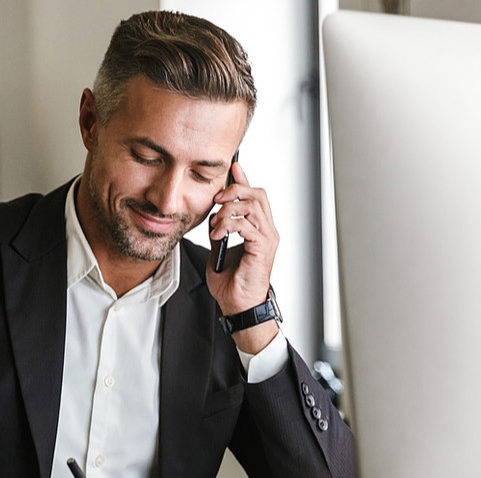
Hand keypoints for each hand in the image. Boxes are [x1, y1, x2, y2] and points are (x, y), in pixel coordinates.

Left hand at [207, 161, 279, 352]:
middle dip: (235, 190)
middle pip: (257, 194)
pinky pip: (246, 225)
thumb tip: (214, 215)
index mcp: (259, 230)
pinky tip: (218, 235)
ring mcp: (267, 239)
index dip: (244, 180)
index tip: (232, 168)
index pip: (256, 196)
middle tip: (216, 199)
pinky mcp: (262, 249)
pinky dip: (228, 225)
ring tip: (215, 223)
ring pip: (253, 206)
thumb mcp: (220, 249)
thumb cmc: (232, 284)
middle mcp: (267, 231)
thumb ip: (220, 229)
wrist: (237, 305)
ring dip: (229, 209)